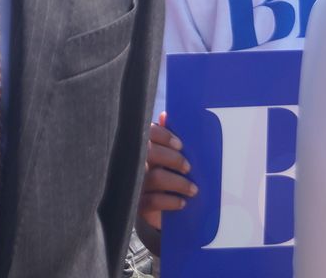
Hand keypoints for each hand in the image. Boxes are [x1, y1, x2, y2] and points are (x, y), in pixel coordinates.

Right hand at [135, 114, 195, 254]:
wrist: (148, 210)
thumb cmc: (156, 175)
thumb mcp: (161, 157)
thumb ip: (163, 138)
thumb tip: (166, 114)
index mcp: (138, 146)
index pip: (148, 132)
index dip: (164, 136)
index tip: (180, 145)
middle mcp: (131, 162)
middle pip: (151, 152)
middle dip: (173, 159)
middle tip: (188, 167)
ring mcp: (132, 183)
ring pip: (155, 177)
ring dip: (179, 183)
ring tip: (193, 189)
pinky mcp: (136, 205)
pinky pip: (153, 201)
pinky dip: (171, 201)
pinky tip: (182, 202)